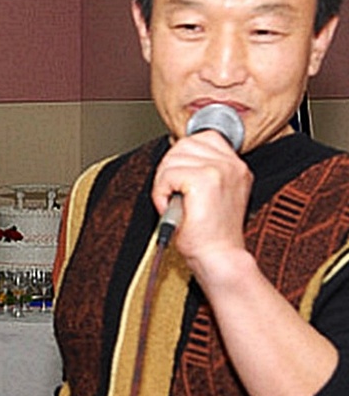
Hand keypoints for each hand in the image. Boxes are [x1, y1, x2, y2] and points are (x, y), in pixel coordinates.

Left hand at [151, 130, 252, 272]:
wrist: (218, 257)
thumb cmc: (209, 234)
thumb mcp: (211, 196)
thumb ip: (201, 172)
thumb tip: (176, 158)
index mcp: (235, 167)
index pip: (202, 138)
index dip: (181, 158)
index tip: (179, 182)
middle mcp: (232, 165)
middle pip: (183, 145)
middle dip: (168, 170)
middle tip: (172, 195)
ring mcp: (220, 170)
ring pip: (172, 159)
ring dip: (163, 184)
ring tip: (174, 204)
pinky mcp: (205, 180)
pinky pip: (167, 175)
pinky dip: (160, 193)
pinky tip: (171, 208)